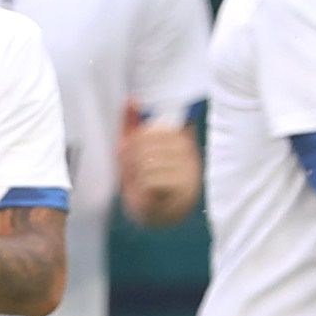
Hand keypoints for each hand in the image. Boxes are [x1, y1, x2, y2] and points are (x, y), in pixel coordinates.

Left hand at [117, 107, 200, 226]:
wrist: (157, 215)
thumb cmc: (146, 177)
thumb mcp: (135, 149)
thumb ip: (132, 124)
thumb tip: (131, 99)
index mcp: (180, 138)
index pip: (150, 131)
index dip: (131, 142)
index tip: (126, 152)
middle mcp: (188, 153)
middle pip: (146, 148)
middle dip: (129, 162)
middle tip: (128, 172)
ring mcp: (188, 172)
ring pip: (147, 164)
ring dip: (134, 176)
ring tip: (136, 184)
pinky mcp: (184, 192)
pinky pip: (152, 181)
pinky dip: (141, 189)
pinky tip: (144, 194)